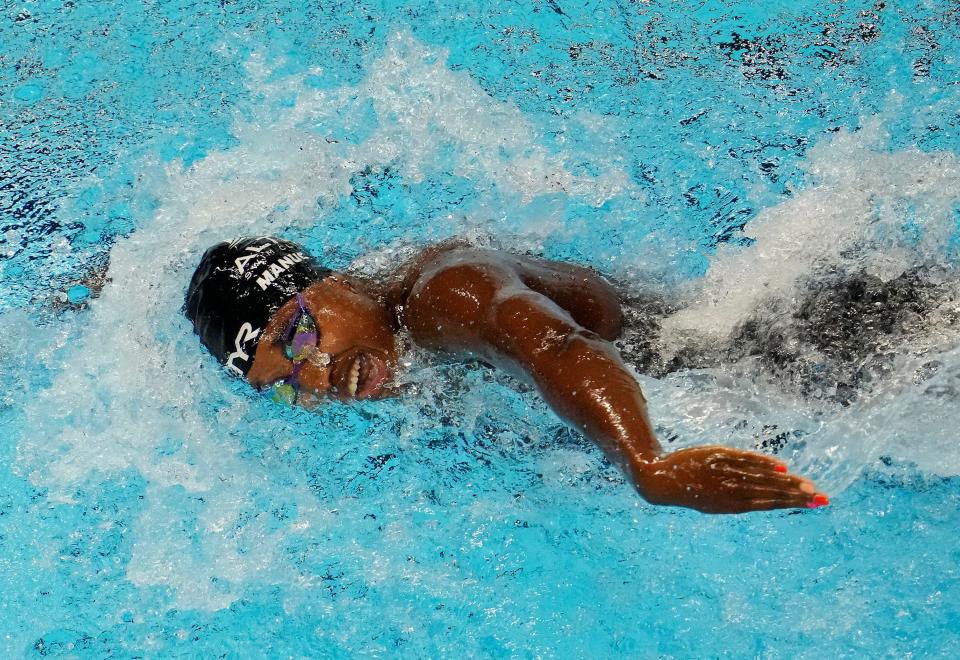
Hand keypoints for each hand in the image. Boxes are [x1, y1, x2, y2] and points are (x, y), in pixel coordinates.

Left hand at [633, 445, 828, 513]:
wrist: (660, 480)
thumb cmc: (691, 491)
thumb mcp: (714, 501)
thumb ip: (739, 499)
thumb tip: (766, 493)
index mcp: (731, 505)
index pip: (768, 504)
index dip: (791, 504)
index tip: (814, 504)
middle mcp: (731, 491)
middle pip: (770, 493)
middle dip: (797, 496)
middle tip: (821, 497)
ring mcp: (725, 474)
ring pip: (761, 478)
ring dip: (787, 481)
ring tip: (808, 484)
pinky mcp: (717, 457)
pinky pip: (744, 460)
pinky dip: (762, 463)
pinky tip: (780, 466)